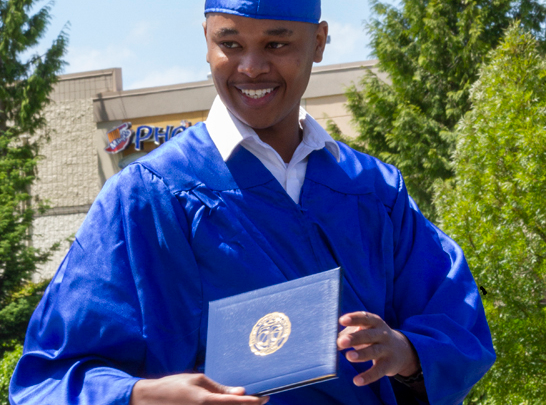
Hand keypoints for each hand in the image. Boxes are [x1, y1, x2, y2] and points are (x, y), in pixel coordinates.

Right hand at [130, 373, 268, 404]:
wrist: (148, 400)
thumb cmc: (174, 386)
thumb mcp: (198, 381)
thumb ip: (219, 389)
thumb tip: (240, 392)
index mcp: (206, 401)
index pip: (236, 404)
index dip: (253, 402)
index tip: (265, 398)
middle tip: (257, 399)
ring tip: (243, 400)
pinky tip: (227, 402)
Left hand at [337, 311, 418, 386]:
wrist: (402, 350)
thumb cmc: (374, 337)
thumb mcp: (365, 331)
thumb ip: (348, 333)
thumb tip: (331, 342)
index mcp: (375, 322)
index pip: (364, 318)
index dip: (354, 319)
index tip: (341, 320)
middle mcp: (382, 334)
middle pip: (368, 335)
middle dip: (354, 338)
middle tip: (341, 342)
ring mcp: (387, 349)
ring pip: (374, 351)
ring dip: (361, 354)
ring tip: (349, 356)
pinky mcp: (389, 364)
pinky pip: (378, 370)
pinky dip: (368, 376)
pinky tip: (357, 381)